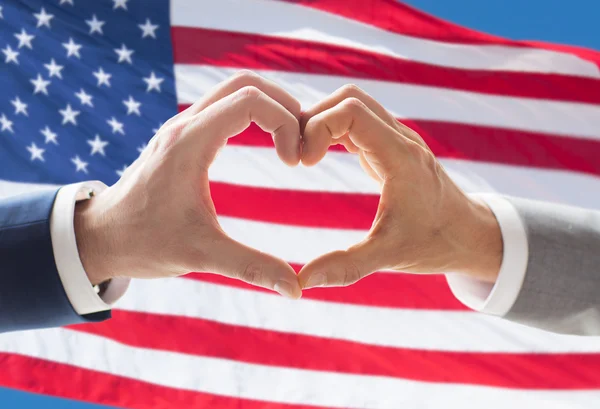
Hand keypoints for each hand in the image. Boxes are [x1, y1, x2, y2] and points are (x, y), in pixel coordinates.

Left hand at [74, 71, 302, 298]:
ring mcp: (182, 126)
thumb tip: (295, 289)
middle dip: (284, 106)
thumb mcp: (200, 256)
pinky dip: (253, 114)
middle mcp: (185, 124)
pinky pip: (224, 105)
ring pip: (235, 90)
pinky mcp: (182, 135)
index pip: (250, 100)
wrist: (101, 236)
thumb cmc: (144, 243)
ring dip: (269, 107)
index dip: (285, 122)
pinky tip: (267, 143)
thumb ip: (251, 267)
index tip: (293, 162)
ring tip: (290, 143)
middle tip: (301, 143)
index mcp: (189, 143)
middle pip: (246, 83)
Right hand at [297, 85, 502, 288]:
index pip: (351, 111)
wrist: (469, 235)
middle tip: (298, 156)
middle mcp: (401, 139)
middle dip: (314, 118)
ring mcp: (398, 139)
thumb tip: (302, 282)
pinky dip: (333, 129)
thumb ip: (345, 267)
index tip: (303, 164)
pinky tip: (320, 156)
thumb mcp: (389, 257)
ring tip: (305, 155)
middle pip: (349, 98)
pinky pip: (358, 120)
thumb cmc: (434, 244)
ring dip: (323, 121)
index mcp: (401, 157)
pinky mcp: (392, 146)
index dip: (317, 128)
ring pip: (354, 104)